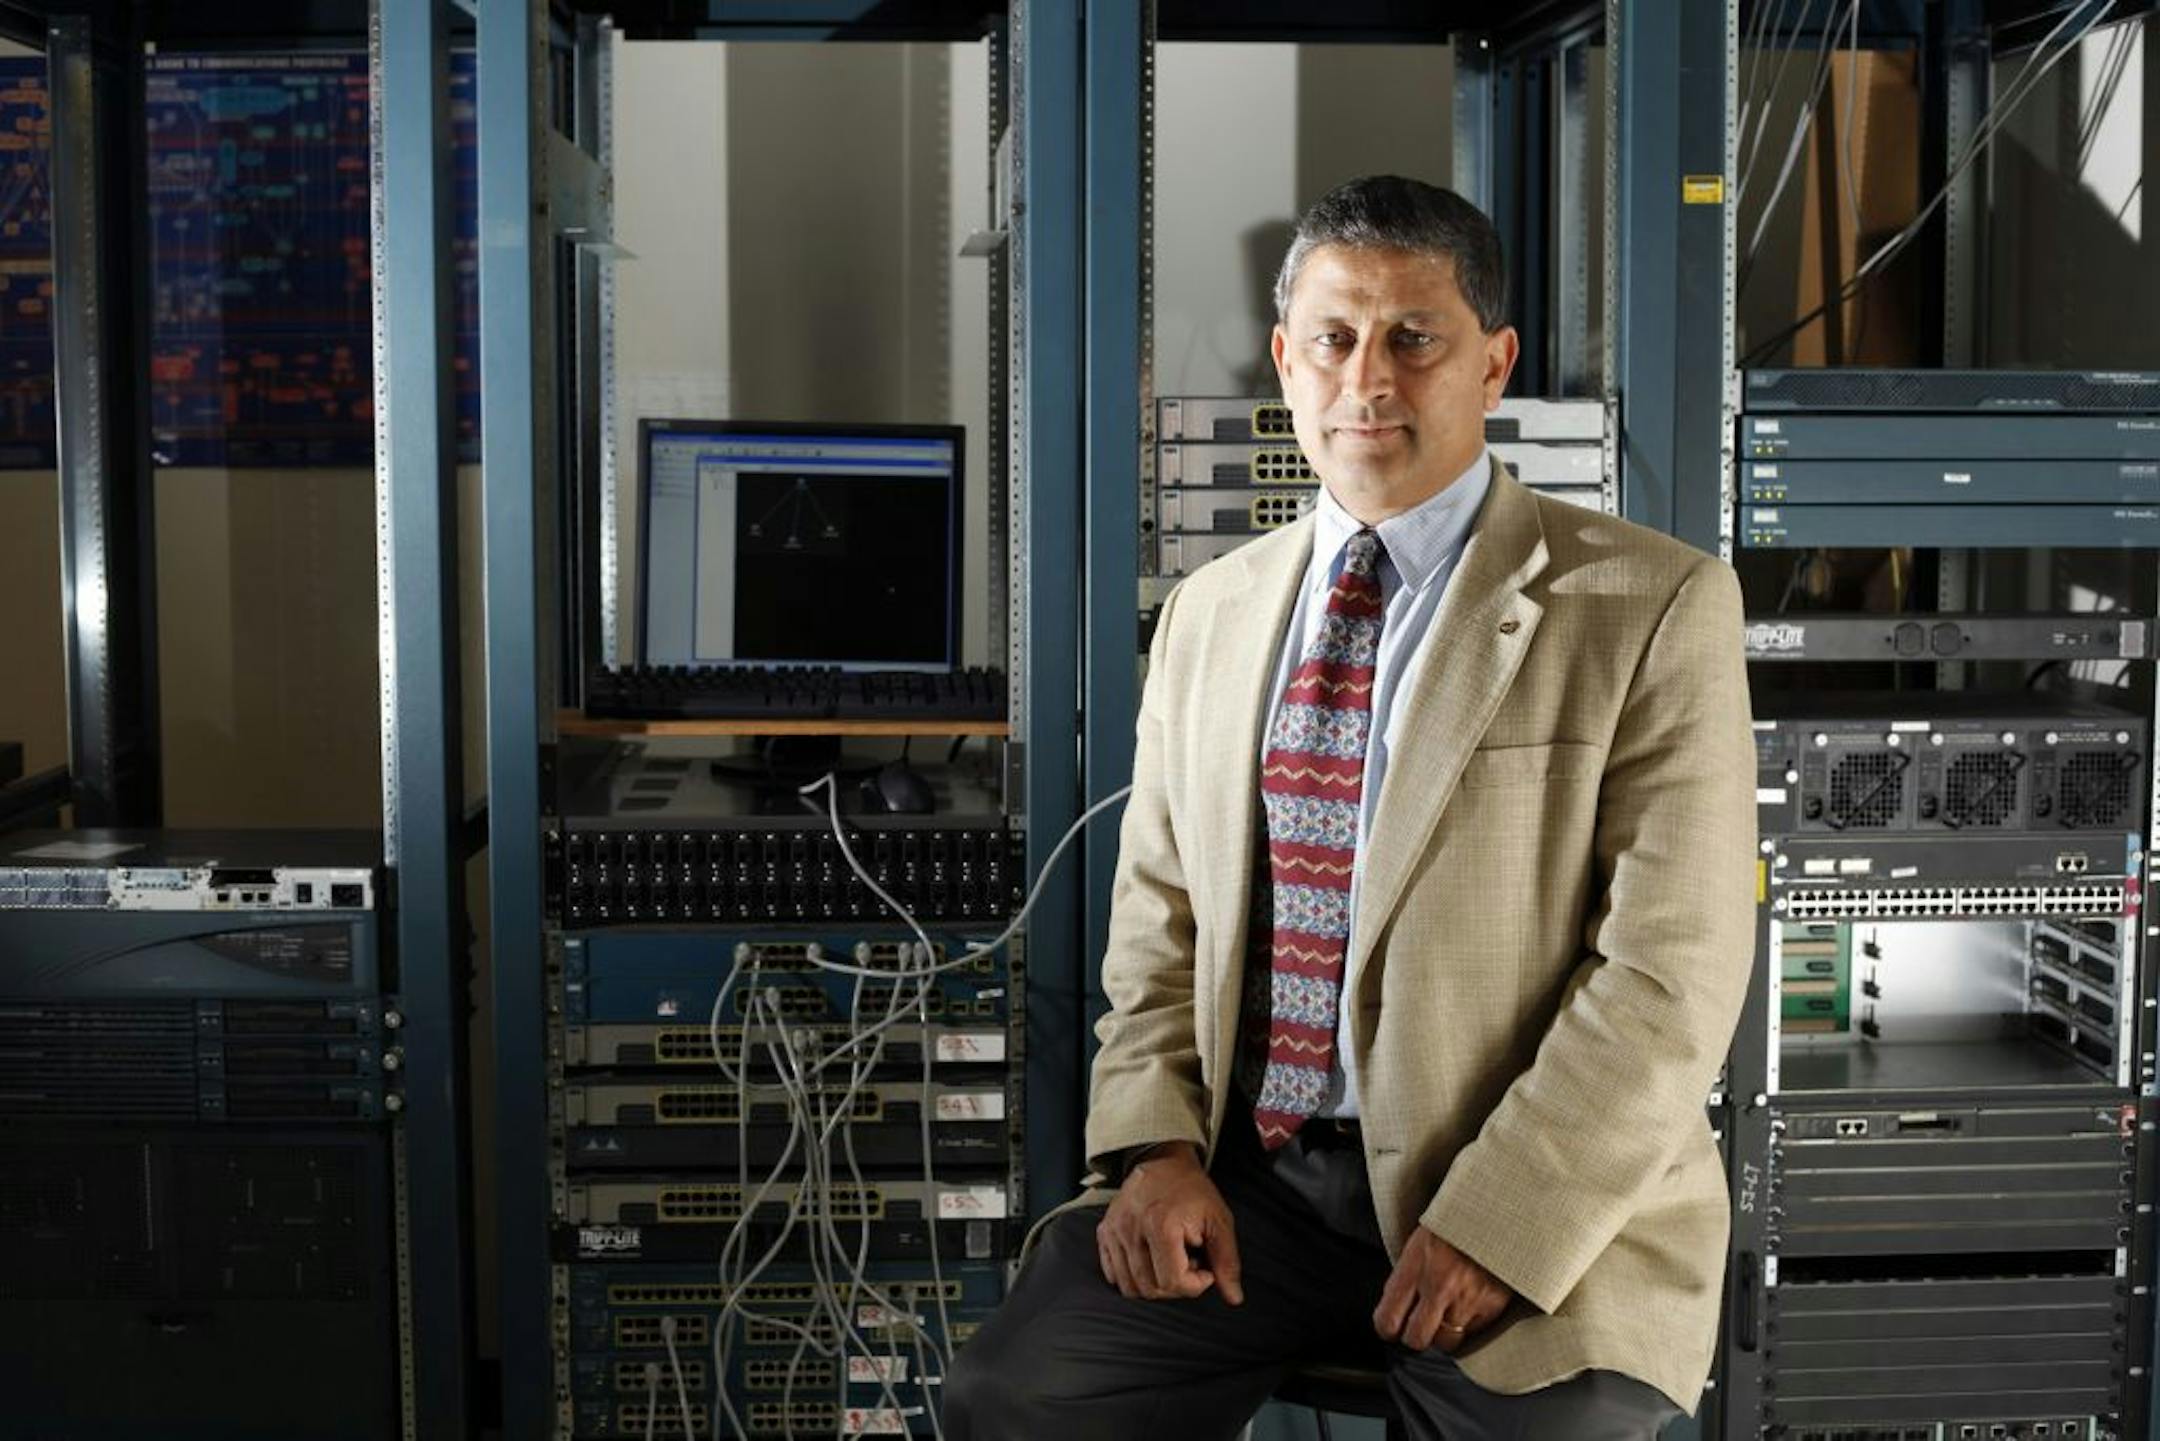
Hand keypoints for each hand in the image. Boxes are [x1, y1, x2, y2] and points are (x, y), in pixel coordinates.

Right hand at [1095, 1143, 1244, 1304]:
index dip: (1195, 1284)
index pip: (1173, 1283)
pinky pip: (1113, 1274)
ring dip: (1154, 1283)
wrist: (1163, 1162)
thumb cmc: (1192, 1191)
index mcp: (1161, 1225)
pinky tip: (1150, 1260)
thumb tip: (1234, 1298)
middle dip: (1176, 1286)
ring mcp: (1114, 1231)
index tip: (1204, 1268)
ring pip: (1130, 1287)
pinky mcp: (1104, 1232)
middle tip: (1188, 1262)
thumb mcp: (1219, 1221)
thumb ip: (1227, 1261)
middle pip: (1151, 1289)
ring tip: (1169, 1260)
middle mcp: (1132, 1229)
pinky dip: (1133, 1277)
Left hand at [1373, 1225, 1511, 1352]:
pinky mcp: (1492, 1306)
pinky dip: (1470, 1324)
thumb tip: (1395, 1311)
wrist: (1495, 1212)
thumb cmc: (1454, 1224)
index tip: (1392, 1326)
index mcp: (1414, 1267)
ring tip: (1449, 1313)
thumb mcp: (1419, 1243)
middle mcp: (1438, 1286)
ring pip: (1447, 1342)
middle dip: (1415, 1336)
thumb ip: (1407, 1278)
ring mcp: (1467, 1299)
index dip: (1387, 1327)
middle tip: (1421, 1325)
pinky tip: (1471, 1302)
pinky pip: (1474, 1332)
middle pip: (1416, 1339)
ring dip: (1445, 1333)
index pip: (1387, 1319)